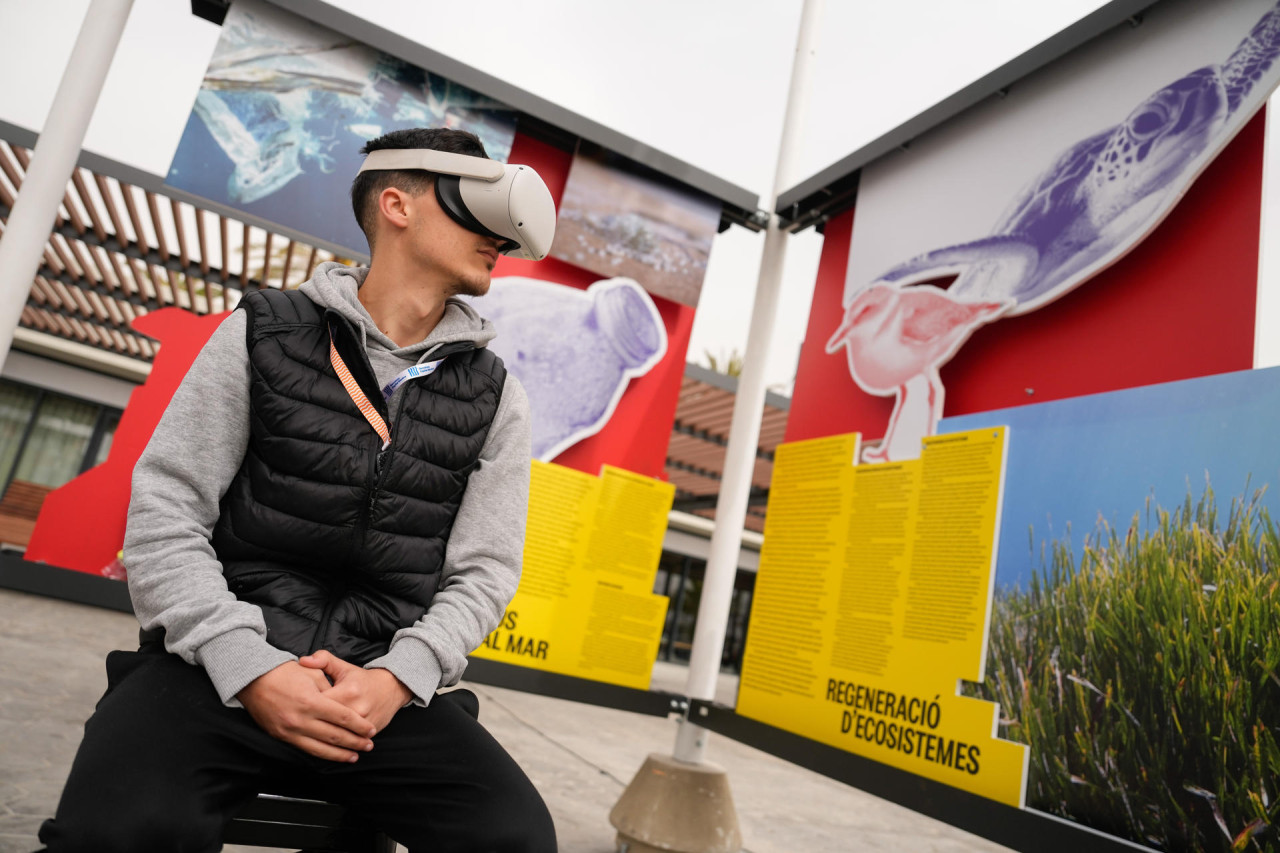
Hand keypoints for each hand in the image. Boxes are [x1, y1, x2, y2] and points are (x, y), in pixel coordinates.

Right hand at [237, 661, 376, 761]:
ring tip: (355, 756)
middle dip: (355, 742)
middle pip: (335, 735)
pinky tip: (331, 756)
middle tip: (369, 745)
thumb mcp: (312, 673)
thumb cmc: (284, 672)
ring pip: (321, 748)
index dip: (359, 725)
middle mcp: (301, 719)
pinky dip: (321, 754)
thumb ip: (330, 689)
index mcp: (311, 701)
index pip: (342, 717)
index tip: (371, 730)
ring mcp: (290, 730)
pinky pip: (305, 749)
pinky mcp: (282, 736)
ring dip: (340, 754)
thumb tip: (344, 704)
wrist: (253, 679)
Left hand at [299, 650, 412, 734]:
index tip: (296, 707)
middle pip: (327, 723)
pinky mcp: (370, 732)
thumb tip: (303, 660)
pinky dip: (338, 744)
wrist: (392, 688)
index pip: (320, 704)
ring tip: (308, 738)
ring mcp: (364, 723)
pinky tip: (326, 746)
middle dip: (311, 726)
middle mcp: (356, 709)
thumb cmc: (362, 679)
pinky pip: (350, 741)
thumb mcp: (343, 667)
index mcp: (347, 691)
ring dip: (323, 739)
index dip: (306, 707)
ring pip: (339, 736)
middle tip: (297, 726)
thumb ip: (323, 660)